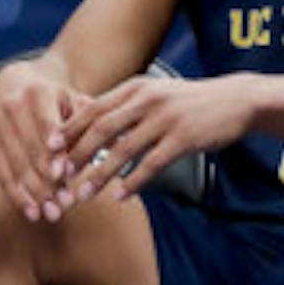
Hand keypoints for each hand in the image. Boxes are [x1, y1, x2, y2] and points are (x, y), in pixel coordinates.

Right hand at [0, 59, 84, 221]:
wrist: (12, 84)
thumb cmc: (53, 97)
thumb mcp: (72, 100)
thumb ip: (89, 121)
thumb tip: (116, 142)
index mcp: (38, 92)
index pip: (47, 126)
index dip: (53, 152)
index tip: (62, 175)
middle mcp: (13, 106)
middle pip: (31, 150)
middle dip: (48, 181)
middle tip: (65, 205)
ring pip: (16, 165)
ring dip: (35, 194)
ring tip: (54, 214)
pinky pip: (2, 173)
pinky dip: (17, 196)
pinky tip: (33, 213)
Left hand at [57, 73, 253, 208]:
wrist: (235, 100)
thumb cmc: (189, 103)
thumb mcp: (154, 94)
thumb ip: (125, 106)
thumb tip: (90, 126)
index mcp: (134, 88)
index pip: (92, 109)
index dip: (69, 131)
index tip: (48, 152)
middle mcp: (146, 100)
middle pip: (101, 129)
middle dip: (76, 155)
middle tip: (57, 178)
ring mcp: (165, 118)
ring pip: (123, 149)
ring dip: (99, 175)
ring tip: (83, 195)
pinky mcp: (183, 138)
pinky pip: (151, 164)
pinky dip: (133, 182)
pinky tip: (120, 196)